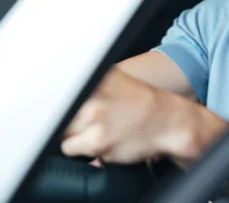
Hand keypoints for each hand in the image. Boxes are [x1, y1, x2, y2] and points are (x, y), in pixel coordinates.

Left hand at [61, 70, 197, 164]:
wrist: (169, 122)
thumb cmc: (144, 104)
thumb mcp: (116, 82)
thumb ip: (89, 87)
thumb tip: (62, 92)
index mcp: (96, 79)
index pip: (59, 93)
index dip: (63, 106)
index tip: (69, 111)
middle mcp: (93, 95)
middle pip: (60, 116)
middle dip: (72, 122)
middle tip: (94, 122)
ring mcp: (94, 118)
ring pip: (64, 134)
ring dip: (77, 136)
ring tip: (101, 131)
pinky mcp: (97, 141)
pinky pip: (72, 149)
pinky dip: (83, 150)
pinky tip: (103, 142)